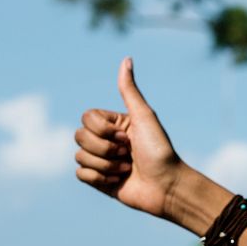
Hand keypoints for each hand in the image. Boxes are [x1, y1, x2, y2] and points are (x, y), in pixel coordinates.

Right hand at [74, 57, 185, 218]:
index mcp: (114, 124)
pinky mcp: (99, 180)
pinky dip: (99, 178)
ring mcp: (101, 161)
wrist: (167, 186)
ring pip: (80, 156)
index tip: (128, 137)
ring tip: (127, 169)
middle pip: (79, 136)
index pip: (87, 118)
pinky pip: (80, 174)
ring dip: (106, 165)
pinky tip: (118, 181)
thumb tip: (126, 59)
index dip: (104, 130)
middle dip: (106, 149)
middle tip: (129, 154)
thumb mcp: (145, 117)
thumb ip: (130, 91)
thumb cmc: (160, 151)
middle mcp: (105, 140)